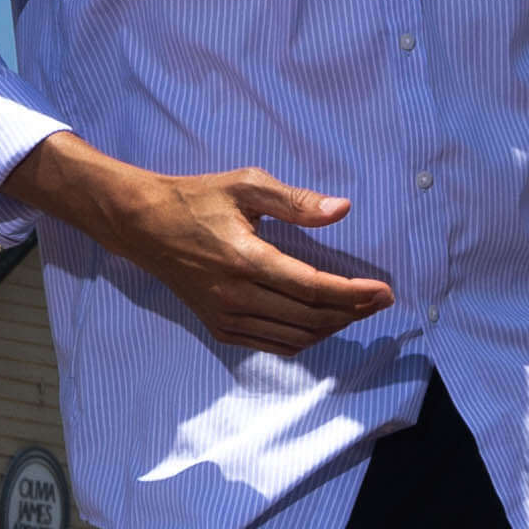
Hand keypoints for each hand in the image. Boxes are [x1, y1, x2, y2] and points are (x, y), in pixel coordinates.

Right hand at [72, 155, 398, 353]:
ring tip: (357, 309)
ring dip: (333, 327)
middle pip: (311, 318)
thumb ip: (295, 200)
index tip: (384, 290)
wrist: (144, 226)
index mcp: (246, 260)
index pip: (313, 289)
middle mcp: (236, 296)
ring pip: (296, 337)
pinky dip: (305, 338)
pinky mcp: (220, 328)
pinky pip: (274, 344)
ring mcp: (227, 317)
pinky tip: (322, 322)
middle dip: (353, 312)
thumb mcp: (246, 184)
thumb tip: (342, 210)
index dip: (354, 295)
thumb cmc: (197, 199)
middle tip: (380, 299)